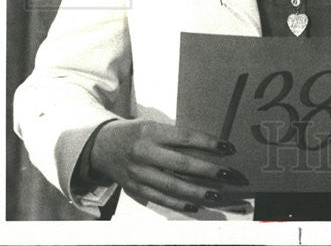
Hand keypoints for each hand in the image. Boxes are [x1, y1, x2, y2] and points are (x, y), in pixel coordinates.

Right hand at [90, 119, 243, 212]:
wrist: (101, 146)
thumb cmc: (136, 132)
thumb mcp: (153, 125)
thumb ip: (175, 136)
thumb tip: (207, 147)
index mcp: (151, 132)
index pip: (186, 138)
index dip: (209, 143)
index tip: (228, 148)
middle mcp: (144, 153)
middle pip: (181, 164)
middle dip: (208, 170)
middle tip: (228, 174)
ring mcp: (138, 173)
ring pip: (172, 185)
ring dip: (197, 191)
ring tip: (216, 193)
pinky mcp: (134, 188)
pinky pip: (159, 198)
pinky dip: (178, 203)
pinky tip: (195, 205)